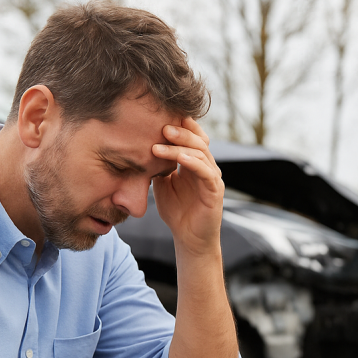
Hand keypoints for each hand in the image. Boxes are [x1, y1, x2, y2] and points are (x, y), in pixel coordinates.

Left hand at [151, 118, 224, 256]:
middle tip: (161, 126)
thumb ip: (158, 165)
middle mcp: (207, 167)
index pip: (193, 137)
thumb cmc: (176, 212)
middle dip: (180, 131)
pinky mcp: (215, 191)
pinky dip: (192, 162)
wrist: (189, 239)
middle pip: (198, 140)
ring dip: (180, 146)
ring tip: (159, 144)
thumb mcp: (162, 183)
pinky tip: (178, 157)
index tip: (160, 119)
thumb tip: (142, 146)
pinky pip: (206, 172)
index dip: (181, 126)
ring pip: (201, 153)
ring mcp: (213, 178)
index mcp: (195, 163)